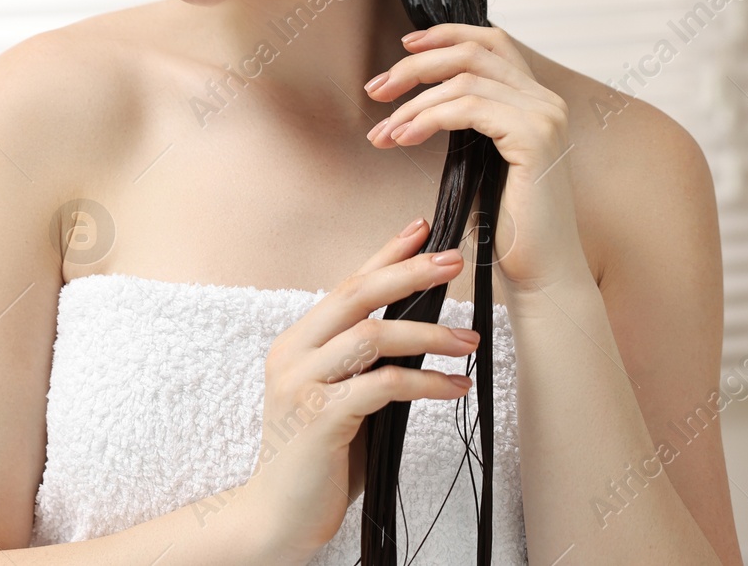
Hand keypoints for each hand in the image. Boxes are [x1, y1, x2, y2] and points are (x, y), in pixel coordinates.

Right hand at [240, 219, 479, 563]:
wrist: (276, 519)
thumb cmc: (317, 460)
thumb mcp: (341, 398)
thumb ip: (365, 364)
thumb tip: (423, 331)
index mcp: (297, 343)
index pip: (347, 284)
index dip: (386, 252)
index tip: (424, 228)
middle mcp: (293, 354)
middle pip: (356, 294)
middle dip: (410, 272)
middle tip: (455, 261)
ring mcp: (301, 385)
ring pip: (373, 336)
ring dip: (430, 334)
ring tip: (471, 338)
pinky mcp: (318, 419)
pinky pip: (382, 386)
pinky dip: (425, 382)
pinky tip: (454, 386)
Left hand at [364, 23, 589, 295]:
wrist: (539, 274)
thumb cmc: (507, 228)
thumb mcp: (480, 163)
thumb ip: (467, 123)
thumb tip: (423, 99)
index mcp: (535, 101)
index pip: (492, 42)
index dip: (446, 34)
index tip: (403, 47)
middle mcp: (545, 101)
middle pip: (473, 53)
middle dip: (416, 67)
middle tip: (375, 91)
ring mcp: (544, 117)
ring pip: (464, 80)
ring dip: (413, 104)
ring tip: (383, 133)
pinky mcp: (535, 137)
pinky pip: (470, 109)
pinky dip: (428, 119)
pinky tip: (404, 138)